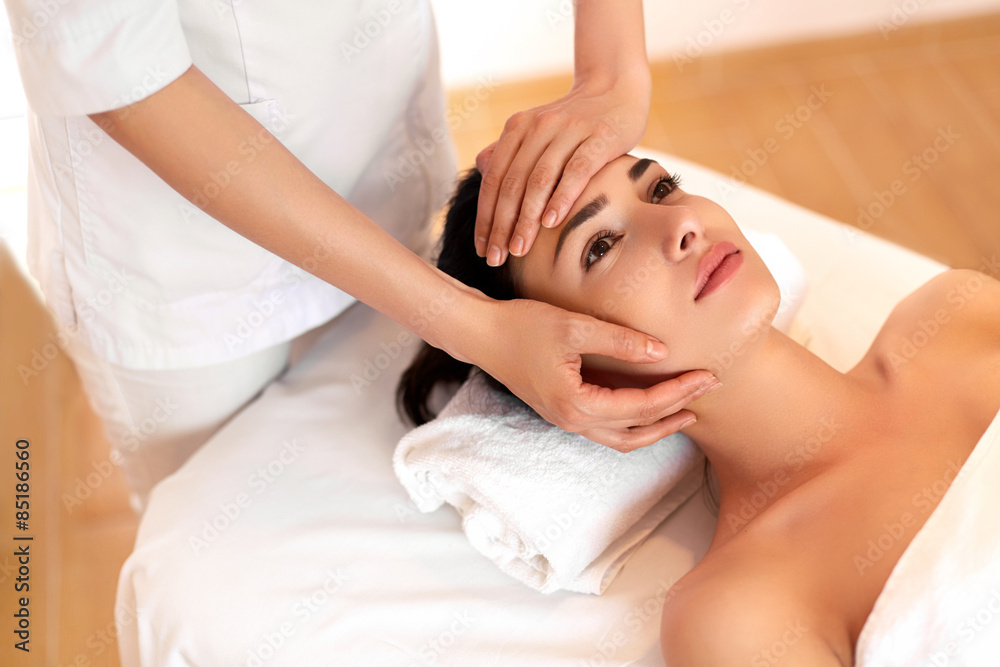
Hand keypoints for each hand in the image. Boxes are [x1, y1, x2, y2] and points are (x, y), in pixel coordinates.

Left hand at [474, 73, 650, 266]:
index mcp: (518, 128)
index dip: (486, 216)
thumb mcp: (538, 131)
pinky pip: (576, 171)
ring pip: (540, 180)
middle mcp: (539, 127)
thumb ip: (510, 149)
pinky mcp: (599, 137)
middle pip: (512, 183)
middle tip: (496, 258)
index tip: (483, 249)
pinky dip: (561, 197)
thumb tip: (481, 168)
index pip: (494, 179)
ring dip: (526, 218)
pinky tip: (551, 222)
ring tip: (519, 249)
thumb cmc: (576, 120)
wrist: (619, 89)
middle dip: (501, 225)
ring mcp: (569, 130)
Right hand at [475, 298, 717, 451]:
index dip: (677, 392)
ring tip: (685, 410)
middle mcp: (572, 421)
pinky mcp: (562, 412)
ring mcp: (565, 420)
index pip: (641, 406)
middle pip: (637, 431)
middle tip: (706, 392)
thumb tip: (660, 351)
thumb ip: (619, 340)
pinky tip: (647, 406)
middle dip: (675, 413)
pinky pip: (607, 429)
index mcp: (577, 404)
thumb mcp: (574, 326)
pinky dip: (633, 423)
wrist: (481, 335)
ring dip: (656, 427)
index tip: (706, 375)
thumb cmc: (521, 326)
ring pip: (622, 439)